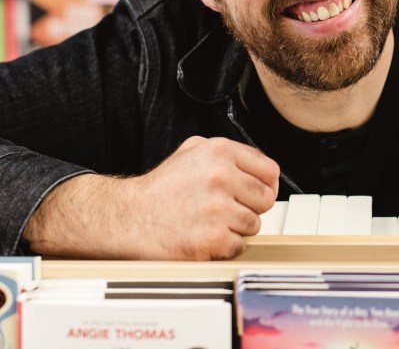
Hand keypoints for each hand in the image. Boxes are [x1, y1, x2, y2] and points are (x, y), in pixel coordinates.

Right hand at [24, 136, 279, 259]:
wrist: (128, 218)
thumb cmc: (159, 189)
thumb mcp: (191, 151)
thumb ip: (227, 153)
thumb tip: (261, 167)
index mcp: (219, 151)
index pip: (270, 171)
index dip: (265, 185)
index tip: (255, 194)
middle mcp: (221, 176)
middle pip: (266, 199)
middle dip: (250, 207)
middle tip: (226, 210)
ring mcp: (218, 208)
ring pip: (254, 225)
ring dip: (236, 228)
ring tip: (209, 222)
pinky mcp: (213, 237)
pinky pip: (239, 246)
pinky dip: (224, 247)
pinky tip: (204, 236)